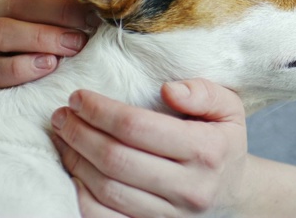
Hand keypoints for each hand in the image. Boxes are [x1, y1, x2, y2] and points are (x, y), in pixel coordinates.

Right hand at [0, 0, 97, 89]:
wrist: (27, 73)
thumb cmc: (54, 33)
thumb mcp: (60, 11)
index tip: (95, 3)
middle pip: (16, 4)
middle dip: (59, 14)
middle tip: (89, 26)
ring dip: (41, 39)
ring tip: (74, 46)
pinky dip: (22, 68)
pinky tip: (49, 66)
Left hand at [51, 78, 248, 216]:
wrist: (234, 191)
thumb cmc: (223, 141)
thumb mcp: (229, 107)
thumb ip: (203, 92)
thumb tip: (167, 90)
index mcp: (206, 150)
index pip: (138, 127)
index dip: (100, 111)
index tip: (79, 97)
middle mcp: (190, 187)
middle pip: (116, 159)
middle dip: (80, 134)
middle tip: (62, 116)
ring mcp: (172, 215)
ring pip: (107, 190)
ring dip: (75, 161)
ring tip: (64, 138)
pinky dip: (81, 195)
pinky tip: (75, 171)